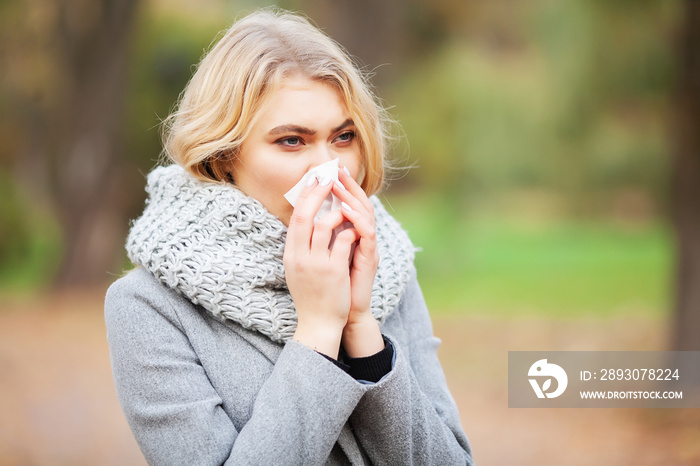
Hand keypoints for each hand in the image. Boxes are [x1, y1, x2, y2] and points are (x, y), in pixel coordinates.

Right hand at [284, 176, 359, 357]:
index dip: (305, 196)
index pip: (295, 218)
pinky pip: (343, 241)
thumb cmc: (311, 294)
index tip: (314, 179)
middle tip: (329, 177)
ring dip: (338, 212)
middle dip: (318, 193)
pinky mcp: (334, 271)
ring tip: (346, 208)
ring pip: (325, 225)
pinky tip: (356, 229)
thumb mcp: (299, 268)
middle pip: (305, 215)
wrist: (318, 323)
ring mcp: (316, 263)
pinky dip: (351, 230)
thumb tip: (308, 220)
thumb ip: (302, 246)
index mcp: (291, 254)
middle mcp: (300, 256)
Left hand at [333, 167, 383, 356]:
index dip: (339, 187)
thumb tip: (305, 216)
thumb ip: (320, 236)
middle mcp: (362, 237)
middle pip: (360, 202)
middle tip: (335, 169)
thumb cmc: (330, 285)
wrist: (338, 314)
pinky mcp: (370, 257)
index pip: (347, 203)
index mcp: (351, 234)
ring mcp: (368, 246)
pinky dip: (356, 219)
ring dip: (351, 197)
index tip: (326, 171)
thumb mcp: (321, 254)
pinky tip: (344, 209)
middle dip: (347, 184)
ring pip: (365, 213)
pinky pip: (367, 233)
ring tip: (337, 185)